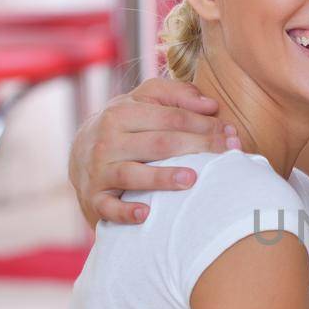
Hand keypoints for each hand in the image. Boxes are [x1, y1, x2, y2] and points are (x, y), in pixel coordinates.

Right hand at [69, 78, 239, 226]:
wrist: (78, 157)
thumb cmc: (123, 127)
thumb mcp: (141, 101)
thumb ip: (174, 94)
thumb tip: (210, 104)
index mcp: (122, 113)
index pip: (171, 117)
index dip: (204, 124)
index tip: (231, 133)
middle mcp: (108, 140)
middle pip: (160, 144)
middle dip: (198, 147)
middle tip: (229, 154)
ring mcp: (100, 170)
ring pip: (133, 174)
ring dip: (162, 178)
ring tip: (192, 179)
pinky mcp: (94, 198)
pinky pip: (109, 207)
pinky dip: (126, 212)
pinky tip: (146, 214)